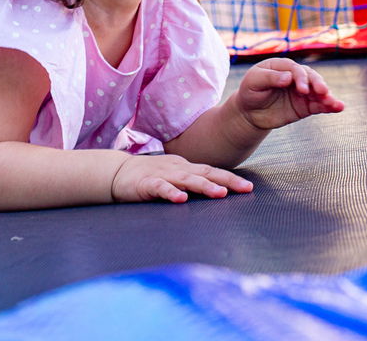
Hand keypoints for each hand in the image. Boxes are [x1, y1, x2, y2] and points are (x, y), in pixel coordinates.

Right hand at [110, 154, 252, 203]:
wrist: (117, 171)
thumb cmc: (149, 176)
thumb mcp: (174, 176)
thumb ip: (191, 182)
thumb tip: (216, 191)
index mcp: (185, 167)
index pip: (212, 171)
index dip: (230, 178)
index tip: (249, 188)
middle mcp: (178, 169)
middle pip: (206, 173)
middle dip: (227, 181)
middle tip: (245, 188)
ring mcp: (162, 175)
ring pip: (187, 180)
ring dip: (204, 186)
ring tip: (220, 193)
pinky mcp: (146, 183)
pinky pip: (160, 188)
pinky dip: (171, 193)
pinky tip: (181, 199)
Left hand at [235, 57, 344, 130]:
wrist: (250, 112)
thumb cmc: (251, 91)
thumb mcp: (253, 81)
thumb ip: (270, 78)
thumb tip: (288, 78)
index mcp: (283, 66)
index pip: (295, 69)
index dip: (300, 77)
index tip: (302, 89)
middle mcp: (296, 77)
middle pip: (311, 77)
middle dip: (318, 84)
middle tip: (322, 92)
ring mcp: (302, 92)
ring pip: (318, 91)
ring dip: (328, 96)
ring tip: (334, 103)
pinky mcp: (306, 106)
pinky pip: (319, 105)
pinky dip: (330, 106)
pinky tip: (339, 107)